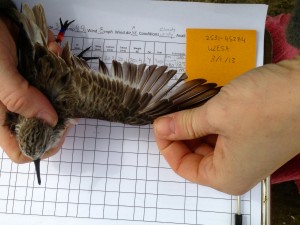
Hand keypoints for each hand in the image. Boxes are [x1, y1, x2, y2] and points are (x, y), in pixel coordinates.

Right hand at [0, 16, 60, 162]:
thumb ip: (20, 98)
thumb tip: (50, 120)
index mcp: (2, 116)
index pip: (20, 150)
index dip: (41, 149)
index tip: (60, 134)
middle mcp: (17, 110)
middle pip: (44, 131)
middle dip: (60, 118)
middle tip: (70, 105)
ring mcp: (30, 95)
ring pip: (54, 108)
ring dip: (63, 92)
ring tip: (63, 76)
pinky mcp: (39, 80)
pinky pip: (57, 83)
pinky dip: (60, 69)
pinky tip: (55, 54)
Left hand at [154, 57, 299, 194]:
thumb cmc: (266, 106)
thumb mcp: (216, 114)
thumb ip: (184, 123)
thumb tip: (161, 127)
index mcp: (225, 176)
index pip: (183, 167)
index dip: (167, 145)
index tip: (159, 123)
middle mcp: (235, 169)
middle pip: (195, 156)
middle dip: (179, 134)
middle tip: (168, 112)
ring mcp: (246, 152)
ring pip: (208, 143)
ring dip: (193, 125)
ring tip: (182, 106)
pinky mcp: (252, 135)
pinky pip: (222, 133)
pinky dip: (209, 121)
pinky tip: (201, 106)